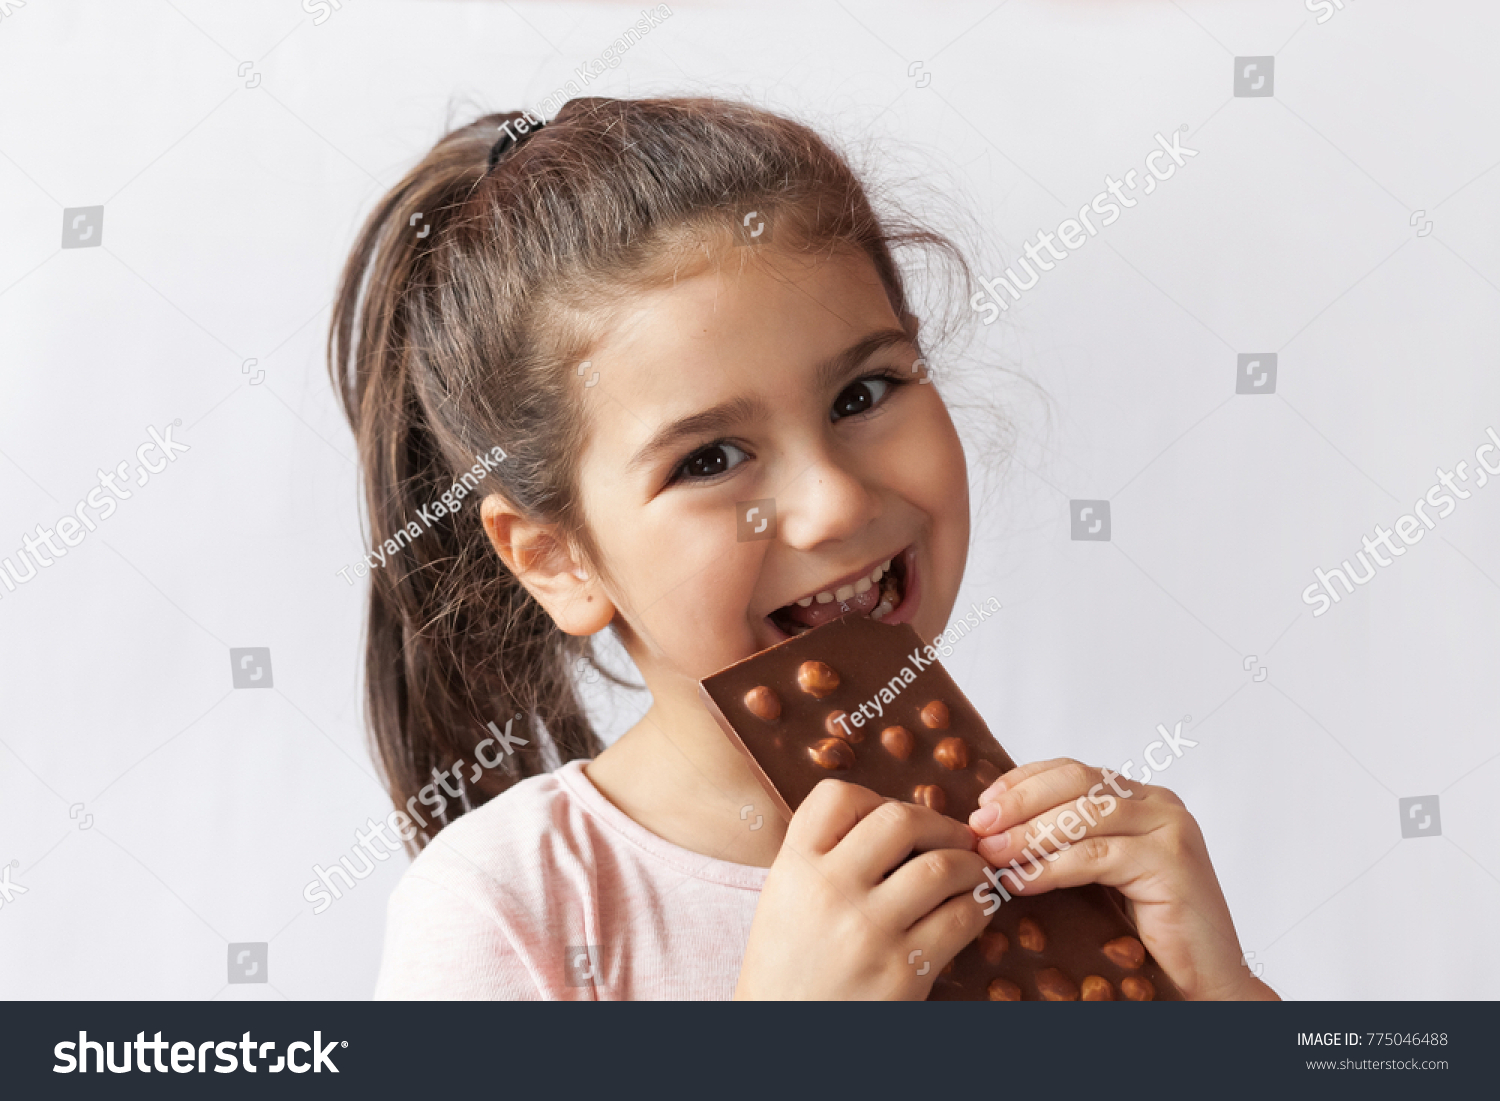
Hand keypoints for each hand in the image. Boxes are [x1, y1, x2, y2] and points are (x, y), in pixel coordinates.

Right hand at [735, 778, 989, 999]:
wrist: (784, 1035)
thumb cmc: (789, 967)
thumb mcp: (786, 898)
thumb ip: (825, 856)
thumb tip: (895, 822)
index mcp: (796, 867)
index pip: (838, 796)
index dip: (874, 797)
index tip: (892, 817)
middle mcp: (831, 890)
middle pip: (900, 819)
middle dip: (939, 824)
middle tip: (955, 838)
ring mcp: (869, 930)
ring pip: (942, 866)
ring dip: (970, 865)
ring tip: (973, 873)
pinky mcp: (904, 970)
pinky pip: (961, 918)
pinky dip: (978, 906)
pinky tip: (974, 909)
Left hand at [968, 759, 1277, 1000]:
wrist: (1203, 983)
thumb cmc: (1143, 934)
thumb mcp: (1098, 873)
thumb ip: (1064, 842)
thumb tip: (992, 829)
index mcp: (1142, 798)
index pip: (1072, 771)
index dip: (1023, 782)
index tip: (982, 803)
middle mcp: (1160, 804)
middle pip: (1076, 782)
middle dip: (1020, 802)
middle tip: (978, 826)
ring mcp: (1171, 830)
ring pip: (1083, 816)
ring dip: (1028, 834)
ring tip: (990, 854)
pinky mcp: (1173, 863)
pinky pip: (1096, 857)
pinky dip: (1051, 867)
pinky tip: (1020, 880)